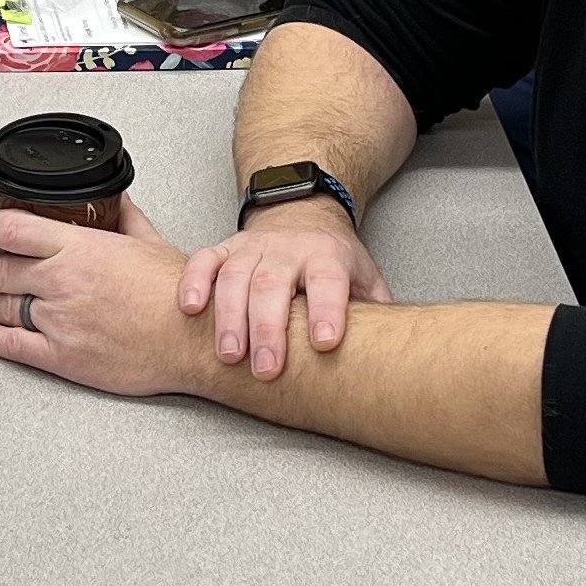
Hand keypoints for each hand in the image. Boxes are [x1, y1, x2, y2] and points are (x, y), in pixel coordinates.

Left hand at [0, 200, 216, 397]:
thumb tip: (120, 199)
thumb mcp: (152, 242)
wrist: (193, 340)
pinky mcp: (62, 356)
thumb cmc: (178, 296)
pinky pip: (11, 345)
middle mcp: (62, 281)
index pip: (11, 229)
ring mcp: (59, 320)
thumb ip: (128, 217)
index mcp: (80, 248)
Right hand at [181, 197, 386, 376]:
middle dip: (268, 328)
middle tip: (266, 370)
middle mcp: (287, 249)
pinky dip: (193, 282)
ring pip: (235, 277)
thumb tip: (395, 352)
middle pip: (273, 284)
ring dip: (229, 317)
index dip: (327, 311)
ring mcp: (252, 247)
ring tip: (230, 355)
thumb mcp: (364, 277)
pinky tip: (190, 308)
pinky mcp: (224, 248)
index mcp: (327, 257)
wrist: (302, 215)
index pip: (328, 282)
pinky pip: (203, 260)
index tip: (325, 343)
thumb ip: (376, 309)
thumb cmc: (332, 261)